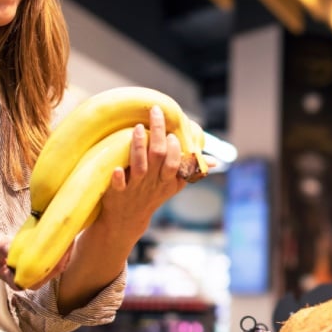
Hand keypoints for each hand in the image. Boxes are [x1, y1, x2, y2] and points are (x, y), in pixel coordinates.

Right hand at [0, 230, 73, 290]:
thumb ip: (3, 249)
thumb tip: (13, 248)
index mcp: (23, 282)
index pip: (46, 272)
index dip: (58, 258)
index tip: (65, 243)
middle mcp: (33, 281)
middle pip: (57, 268)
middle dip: (65, 251)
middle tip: (70, 232)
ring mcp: (38, 274)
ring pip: (58, 262)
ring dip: (65, 248)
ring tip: (70, 230)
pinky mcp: (40, 265)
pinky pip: (55, 257)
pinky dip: (61, 246)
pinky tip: (64, 234)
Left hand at [97, 105, 187, 231]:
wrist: (128, 219)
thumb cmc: (152, 195)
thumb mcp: (174, 185)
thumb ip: (191, 170)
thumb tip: (215, 162)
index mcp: (168, 180)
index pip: (175, 163)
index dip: (174, 148)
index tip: (173, 134)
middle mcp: (153, 182)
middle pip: (158, 156)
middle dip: (159, 134)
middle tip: (155, 112)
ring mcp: (135, 187)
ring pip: (140, 165)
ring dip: (139, 146)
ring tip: (139, 127)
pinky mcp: (117, 192)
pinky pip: (118, 185)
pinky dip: (118, 177)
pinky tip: (116, 168)